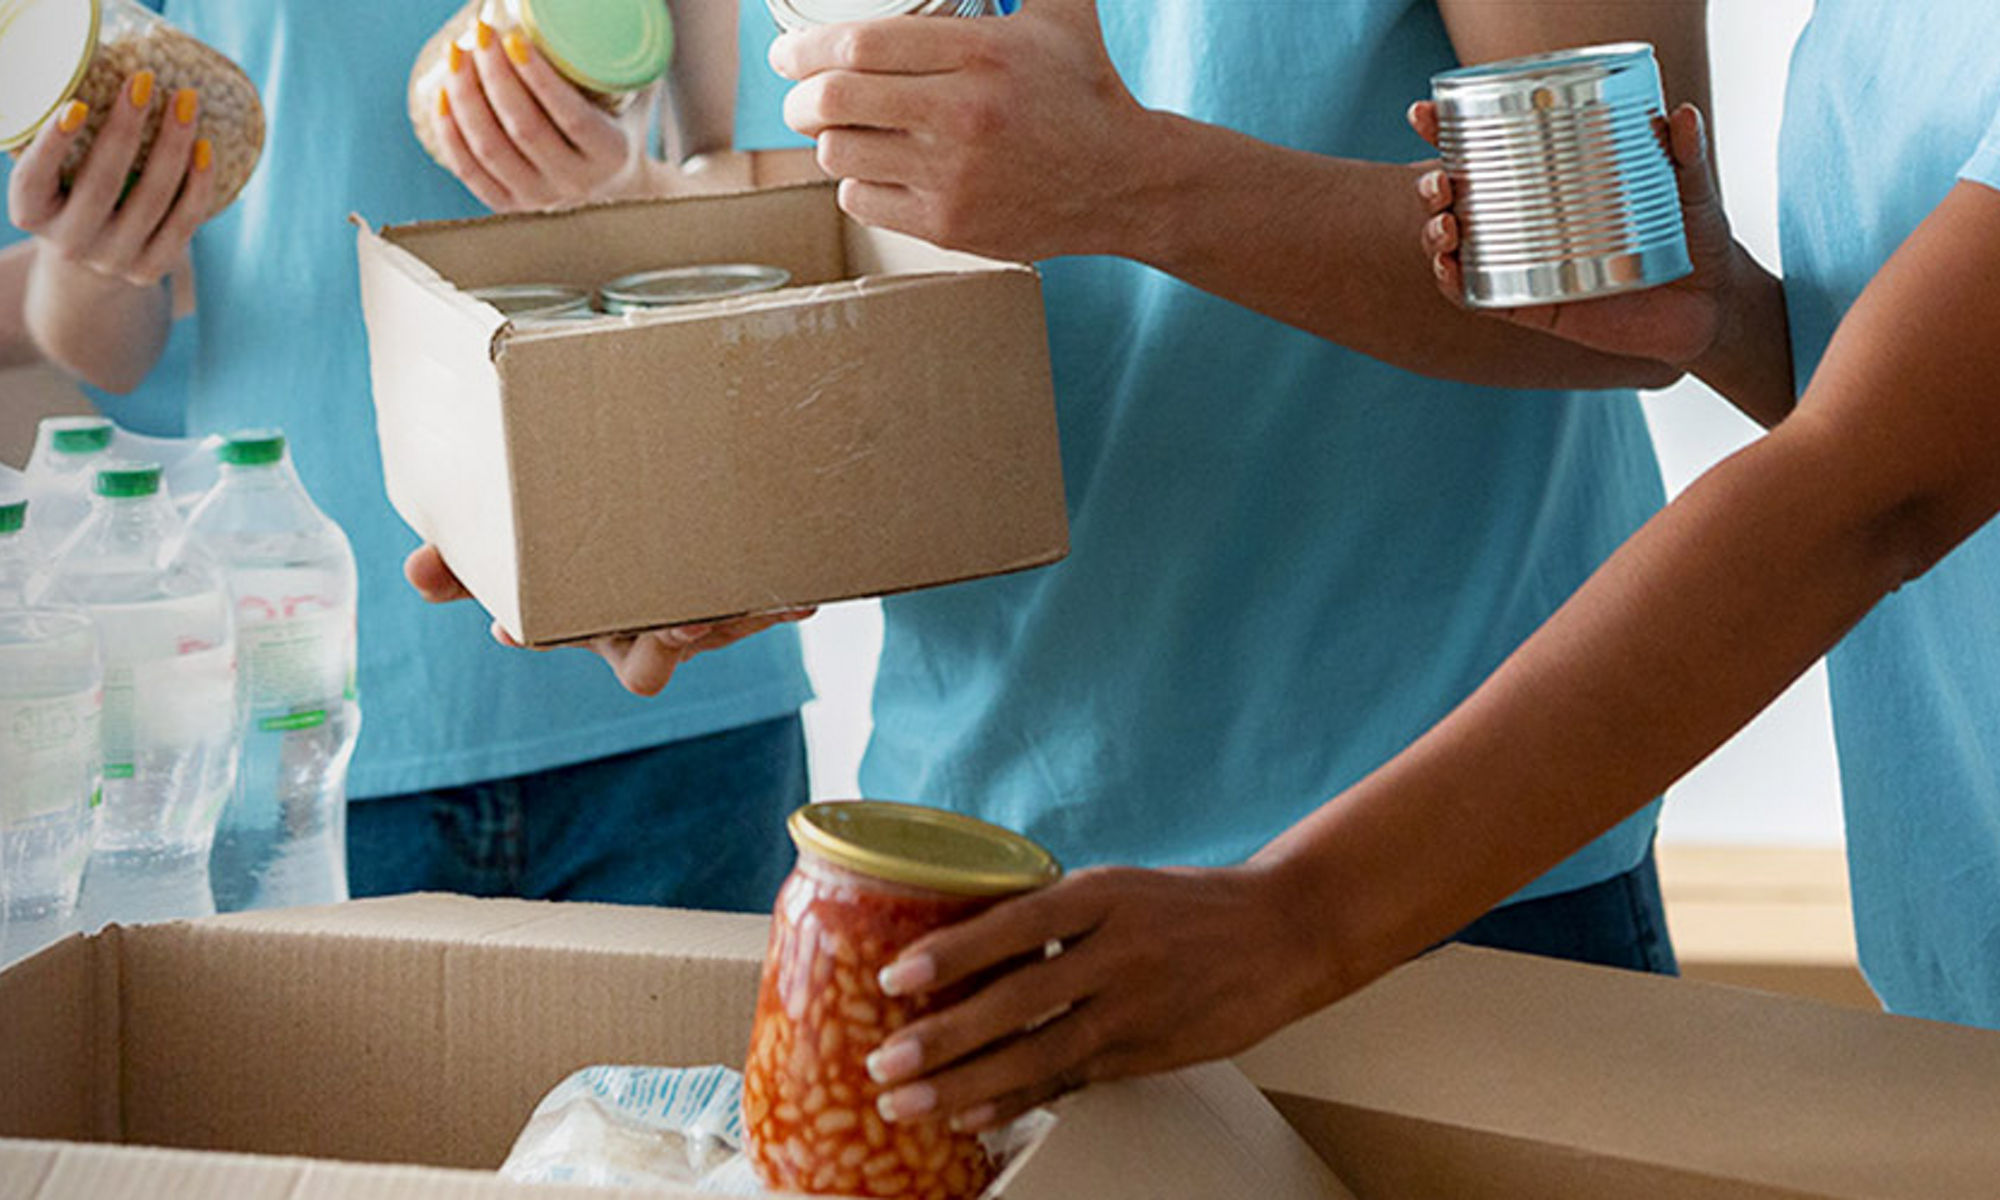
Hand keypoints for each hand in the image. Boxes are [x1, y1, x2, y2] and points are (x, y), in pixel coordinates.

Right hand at [8, 71, 213, 287]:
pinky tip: (205, 147)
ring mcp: (113, 259)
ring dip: (172, 146)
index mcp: (32, 213)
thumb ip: (66, 140)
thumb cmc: (72, 193)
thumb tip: (100, 73)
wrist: (94, 258)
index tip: (77, 104)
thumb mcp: (55, 173)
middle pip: (102, 183)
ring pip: (151, 200)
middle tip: (144, 81)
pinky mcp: (151, 269)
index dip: (53, 144)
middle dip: (127, 128)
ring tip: (185, 102)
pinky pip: (184, 222)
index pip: (34, 178)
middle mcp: (69, 242)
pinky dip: (198, 183)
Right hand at [403, 544, 815, 695]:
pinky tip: (807, 595)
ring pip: (708, 634)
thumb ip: (461, 557)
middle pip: (642, 657)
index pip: (544, 635)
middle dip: (655, 641)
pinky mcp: (742, 604)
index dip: (535, 632)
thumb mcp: (514, 539)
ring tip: (745, 601)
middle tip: (669, 620)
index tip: (513, 619)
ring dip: (727, 622)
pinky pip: (762, 612)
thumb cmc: (577, 532)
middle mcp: (632, 627)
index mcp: (574, 618)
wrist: (664, 508)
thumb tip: (415, 572)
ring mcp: (690, 619)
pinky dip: (783, 604)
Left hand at [423, 19, 649, 211]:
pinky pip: (469, 171)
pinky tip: (442, 94)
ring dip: (467, 95)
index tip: (514, 39)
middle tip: (481, 31)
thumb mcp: (637, 97)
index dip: (539, 79)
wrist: (620, 194)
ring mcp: (539, 200)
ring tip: (457, 52)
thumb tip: (623, 0)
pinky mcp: (509, 207)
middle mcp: (575, 184)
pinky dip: (450, 131)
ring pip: (490, 148)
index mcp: (611, 155)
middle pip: (524, 128)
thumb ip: (630, 56)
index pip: (572, 118)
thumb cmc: (623, 129)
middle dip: (495, 74)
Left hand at [769, 0, 1156, 260]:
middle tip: (799, 95)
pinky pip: (862, 201)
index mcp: (981, 55)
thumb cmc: (1084, 90)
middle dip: (799, 97)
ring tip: (840, 131)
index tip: (788, 54)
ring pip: (840, 155)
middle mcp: (963, 116)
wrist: (1124, 181)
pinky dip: (855, 183)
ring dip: (828, 141)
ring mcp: (953, 177)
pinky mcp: (948, 225)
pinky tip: (872, 170)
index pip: (860, 45)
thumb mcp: (1059, 10)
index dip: (805, 50)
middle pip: (836, 102)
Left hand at [860, 862, 1330, 1131]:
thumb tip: (964, 941)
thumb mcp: (1118, 887)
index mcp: (1104, 895)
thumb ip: (1052, 915)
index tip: (894, 976)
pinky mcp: (1147, 1052)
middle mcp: (1118, 951)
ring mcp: (1135, 1008)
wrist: (1285, 933)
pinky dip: (1018, 1099)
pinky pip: (1070, 1081)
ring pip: (1038, 1053)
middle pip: (1018, 1000)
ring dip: (965, 1082)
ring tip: (906, 1101)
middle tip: (883, 1062)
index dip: (954, 952)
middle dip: (944, 1037)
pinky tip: (972, 1114)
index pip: (1017, 922)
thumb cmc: (1187, 906)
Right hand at [1408, 100, 1737, 368]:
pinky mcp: (1537, 308)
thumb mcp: (1688, 186)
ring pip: (1457, 250)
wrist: (1710, 306)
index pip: (1488, 154)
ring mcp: (1528, 266)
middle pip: (1455, 201)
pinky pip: (1481, 298)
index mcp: (1551, 186)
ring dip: (1434, 236)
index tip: (1426, 113)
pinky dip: (1455, 285)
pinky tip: (1449, 270)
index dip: (1446, 133)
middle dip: (1429, 187)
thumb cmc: (1693, 237)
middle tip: (1440, 180)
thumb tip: (1679, 113)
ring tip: (1445, 225)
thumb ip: (1683, 153)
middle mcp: (1529, 225)